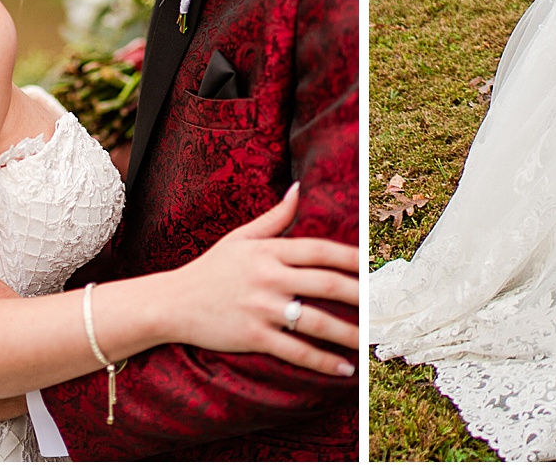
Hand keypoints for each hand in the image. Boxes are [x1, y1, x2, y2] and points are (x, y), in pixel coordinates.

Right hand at [161, 183, 358, 374]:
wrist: (172, 302)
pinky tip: (344, 367)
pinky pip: (295, 351)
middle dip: (360, 294)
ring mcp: (262, 309)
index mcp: (270, 251)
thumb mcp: (241, 237)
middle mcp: (270, 278)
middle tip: (383, 303)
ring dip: (347, 332)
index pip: (320, 250)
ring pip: (315, 321)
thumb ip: (276, 217)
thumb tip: (299, 188)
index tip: (374, 263)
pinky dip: (322, 360)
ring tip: (370, 339)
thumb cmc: (210, 268)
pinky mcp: (253, 337)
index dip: (350, 256)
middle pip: (326, 284)